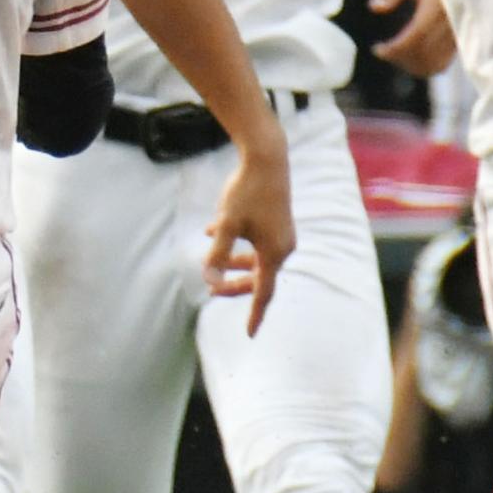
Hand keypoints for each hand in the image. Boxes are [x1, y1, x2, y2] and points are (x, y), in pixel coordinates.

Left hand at [201, 132, 295, 331]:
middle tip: (212, 290)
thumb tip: (210, 279)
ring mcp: (282, 233)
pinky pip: (257, 241)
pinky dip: (238, 243)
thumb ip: (218, 254)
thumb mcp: (227, 224)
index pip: (263, 292)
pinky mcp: (278, 221)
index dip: (255, 314)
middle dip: (235, 285)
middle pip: (259, 277)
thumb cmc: (246, 192)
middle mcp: (283, 246)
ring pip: (256, 258)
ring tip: (211, 256)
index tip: (250, 334)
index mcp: (273, 253)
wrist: (266, 159)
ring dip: (234, 262)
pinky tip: (212, 231)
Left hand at [368, 0, 456, 74]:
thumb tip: (375, 7)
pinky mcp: (462, 36)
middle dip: (400, 58)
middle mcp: (453, 19)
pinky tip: (410, 58)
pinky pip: (446, 60)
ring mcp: (460, 29)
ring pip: (437, 61)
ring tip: (394, 55)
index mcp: (439, 2)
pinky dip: (427, 65)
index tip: (377, 50)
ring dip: (413, 65)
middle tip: (382, 52)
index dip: (396, 47)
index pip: (417, 34)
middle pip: (426, 51)